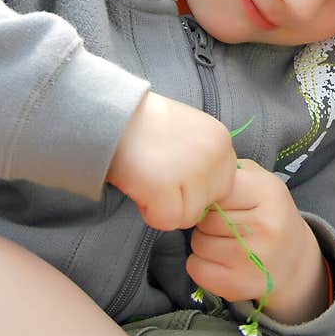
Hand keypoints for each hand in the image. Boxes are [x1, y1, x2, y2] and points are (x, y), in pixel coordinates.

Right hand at [107, 91, 235, 230]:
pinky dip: (150, 213)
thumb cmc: (145, 125)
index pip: (223, 184)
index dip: (196, 186)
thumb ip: (204, 158)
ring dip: (166, 207)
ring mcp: (194, 169)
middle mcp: (215, 154)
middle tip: (158, 177)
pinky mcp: (165, 185)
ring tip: (148, 179)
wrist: (111, 114)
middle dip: (184, 200)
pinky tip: (140, 188)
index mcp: (222, 140)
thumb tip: (204, 193)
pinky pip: (167, 221)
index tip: (173, 171)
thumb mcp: (190, 132)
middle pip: (209, 203)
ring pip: (189, 216)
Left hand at [187, 160, 329, 323]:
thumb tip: (192, 174)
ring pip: (198, 244)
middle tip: (226, 224)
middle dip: (206, 221)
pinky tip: (221, 261)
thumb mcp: (260, 181)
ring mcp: (254, 259)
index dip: (212, 196)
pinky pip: (197, 269)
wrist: (295, 258)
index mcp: (269, 192)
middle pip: (204, 219)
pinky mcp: (241, 285)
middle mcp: (266, 226)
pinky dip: (201, 265)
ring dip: (203, 243)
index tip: (223, 202)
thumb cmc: (268, 213)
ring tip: (225, 242)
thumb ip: (230, 172)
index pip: (215, 191)